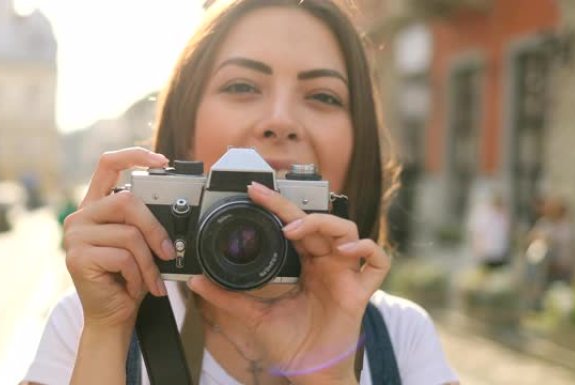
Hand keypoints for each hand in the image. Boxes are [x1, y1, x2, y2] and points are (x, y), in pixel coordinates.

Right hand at [63, 147, 176, 329]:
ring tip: (151, 279)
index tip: (162, 161)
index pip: (108, 164)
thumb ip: (146, 221)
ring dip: (149, 263)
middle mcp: (81, 216)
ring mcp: (75, 236)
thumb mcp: (140, 243)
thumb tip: (177, 211)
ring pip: (129, 234)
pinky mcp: (76, 257)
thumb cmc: (128, 277)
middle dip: (155, 229)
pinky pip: (122, 257)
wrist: (111, 315)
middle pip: (127, 202)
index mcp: (96, 205)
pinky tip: (133, 287)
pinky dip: (138, 275)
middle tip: (168, 253)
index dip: (135, 155)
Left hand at [188, 182, 390, 383]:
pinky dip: (367, 250)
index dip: (277, 207)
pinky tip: (345, 253)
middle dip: (291, 207)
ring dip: (324, 223)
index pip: (294, 225)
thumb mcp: (252, 315)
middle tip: (265, 198)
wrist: (307, 372)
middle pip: (318, 221)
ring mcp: (345, 276)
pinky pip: (378, 263)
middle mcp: (327, 264)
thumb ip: (227, 297)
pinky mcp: (360, 292)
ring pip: (348, 231)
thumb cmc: (288, 344)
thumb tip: (196, 281)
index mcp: (306, 265)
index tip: (254, 193)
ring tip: (295, 229)